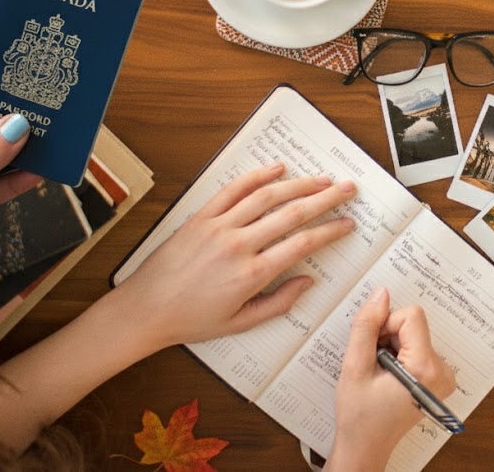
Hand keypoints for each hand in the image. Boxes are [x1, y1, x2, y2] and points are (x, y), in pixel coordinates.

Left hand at [114, 163, 355, 350]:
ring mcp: (219, 227)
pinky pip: (233, 190)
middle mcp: (238, 245)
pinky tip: (277, 169)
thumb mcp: (241, 323)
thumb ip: (278, 303)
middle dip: (325, 199)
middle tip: (347, 189)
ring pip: (267, 196)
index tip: (347, 223)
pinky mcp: (201, 217)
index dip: (330, 231)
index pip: (302, 244)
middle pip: (292, 214)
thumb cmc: (192, 320)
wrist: (146, 309)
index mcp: (252, 275)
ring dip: (299, 184)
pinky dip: (257, 176)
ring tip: (321, 179)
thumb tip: (307, 282)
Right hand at [328, 287, 456, 471]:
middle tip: (374, 366)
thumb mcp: (355, 367)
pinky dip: (399, 355)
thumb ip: (366, 326)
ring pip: (413, 335)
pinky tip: (388, 377)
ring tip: (380, 375)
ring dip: (392, 347)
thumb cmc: (359, 415)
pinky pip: (417, 347)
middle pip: (413, 325)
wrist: (365, 446)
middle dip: (388, 338)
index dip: (385, 325)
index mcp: (426, 368)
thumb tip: (381, 294)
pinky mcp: (437, 378)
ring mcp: (443, 376)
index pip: (411, 316)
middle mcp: (442, 371)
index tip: (373, 349)